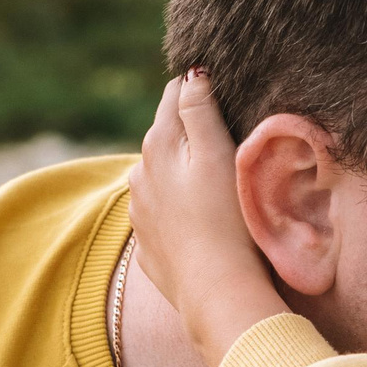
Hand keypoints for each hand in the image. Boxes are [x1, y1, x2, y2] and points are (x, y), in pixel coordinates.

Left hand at [127, 70, 292, 366]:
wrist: (217, 293)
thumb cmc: (227, 221)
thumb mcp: (218, 154)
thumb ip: (199, 109)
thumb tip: (191, 73)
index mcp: (158, 144)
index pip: (175, 94)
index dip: (200, 89)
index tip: (224, 94)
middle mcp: (139, 173)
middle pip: (165, 134)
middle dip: (188, 130)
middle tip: (226, 137)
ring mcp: (140, 211)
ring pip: (160, 174)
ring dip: (181, 171)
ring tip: (215, 182)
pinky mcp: (149, 244)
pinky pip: (163, 213)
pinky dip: (178, 208)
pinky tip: (202, 220)